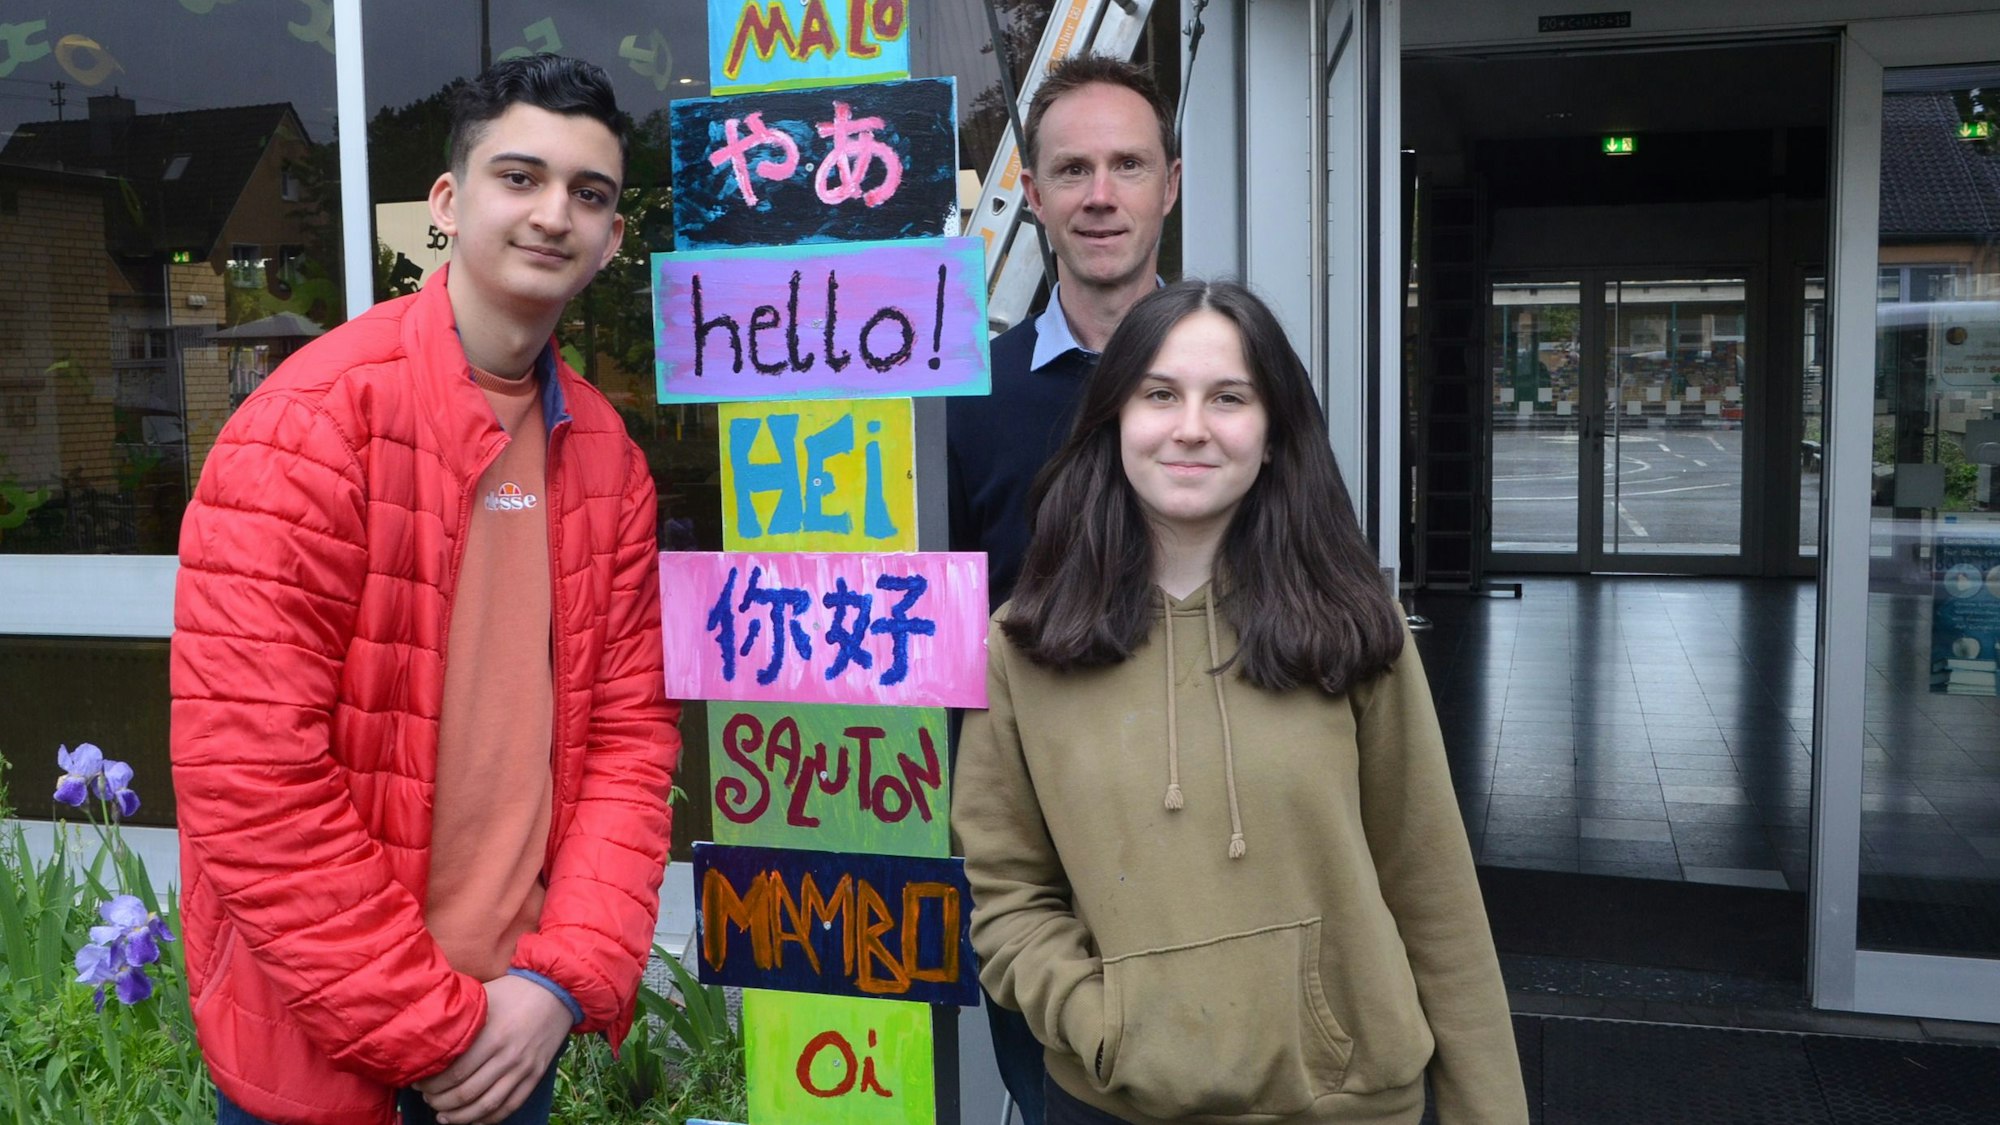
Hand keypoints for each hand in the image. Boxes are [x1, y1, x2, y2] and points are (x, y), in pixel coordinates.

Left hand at [414, 975, 571, 1124]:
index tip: (419, 1084)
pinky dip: (489, 1118)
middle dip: (441, 1102)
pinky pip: (511, 1106)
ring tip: (443, 1116)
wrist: (556, 990)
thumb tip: (427, 1031)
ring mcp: (524, 1068)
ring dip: (461, 1117)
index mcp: (492, 1036)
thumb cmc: (513, 990)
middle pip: (467, 1093)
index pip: (454, 1073)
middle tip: (427, 1099)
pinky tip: (473, 1120)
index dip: (432, 1085)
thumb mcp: (484, 996)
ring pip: (487, 1105)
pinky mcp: (536, 1075)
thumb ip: (461, 1017)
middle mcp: (508, 1056)